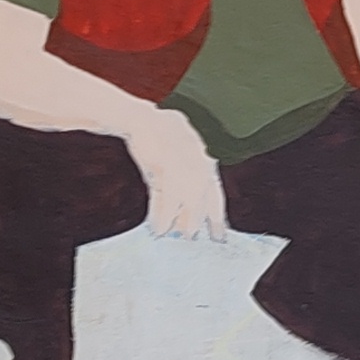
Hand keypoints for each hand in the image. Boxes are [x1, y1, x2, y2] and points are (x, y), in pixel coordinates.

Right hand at [128, 115, 229, 240]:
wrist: (140, 120)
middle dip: (207, 221)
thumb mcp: (167, 167)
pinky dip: (164, 214)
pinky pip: (168, 196)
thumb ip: (170, 193)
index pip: (215, 194)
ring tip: (185, 236)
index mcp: (204, 161)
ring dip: (188, 220)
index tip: (219, 236)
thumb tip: (169, 219)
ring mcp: (184, 165)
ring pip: (191, 200)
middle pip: (207, 199)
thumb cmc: (155, 143)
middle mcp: (199, 163)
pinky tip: (160, 228)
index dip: (217, 216)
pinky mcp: (166, 165)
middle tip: (200, 239)